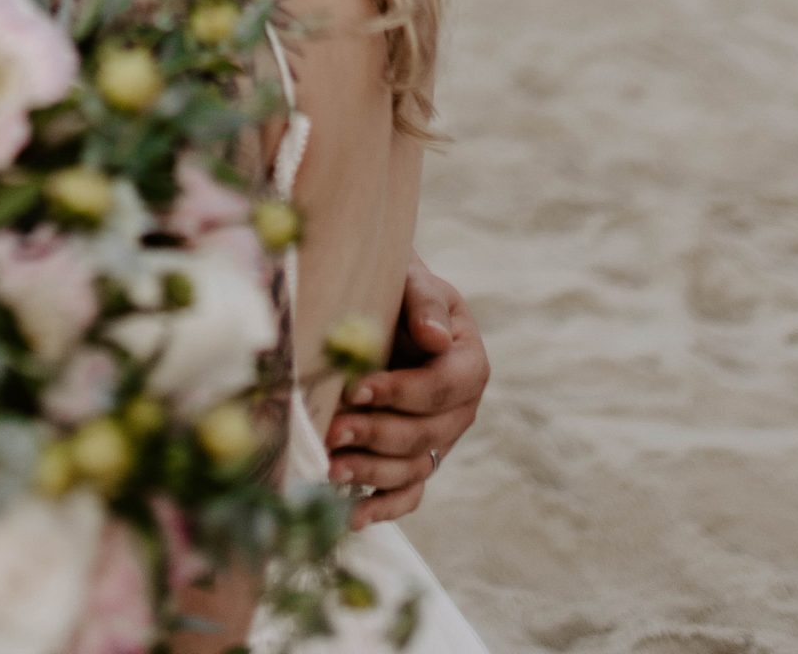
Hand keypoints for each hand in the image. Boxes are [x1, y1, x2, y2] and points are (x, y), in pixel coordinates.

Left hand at [325, 258, 488, 528]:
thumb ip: (425, 303)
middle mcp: (460, 409)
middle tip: (330, 431)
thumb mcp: (414, 281)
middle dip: (375, 434)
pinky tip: (351, 517)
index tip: (355, 388)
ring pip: (412, 468)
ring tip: (329, 467)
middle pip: (424, 434)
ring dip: (370, 472)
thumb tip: (436, 339)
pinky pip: (408, 492)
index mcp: (468, 363)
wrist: (383, 303)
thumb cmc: (397, 286)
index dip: (400, 392)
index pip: (440, 388)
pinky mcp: (417, 459)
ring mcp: (440, 439)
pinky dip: (383, 508)